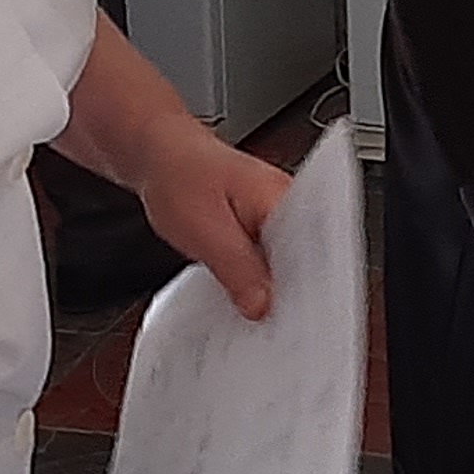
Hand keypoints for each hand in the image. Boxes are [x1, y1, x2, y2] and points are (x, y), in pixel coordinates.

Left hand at [134, 139, 290, 319]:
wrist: (158, 154)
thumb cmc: (178, 176)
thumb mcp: (206, 232)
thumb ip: (238, 270)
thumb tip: (262, 305)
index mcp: (284, 200)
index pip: (315, 253)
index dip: (307, 290)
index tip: (289, 316)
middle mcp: (286, 204)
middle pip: (303, 260)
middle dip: (288, 293)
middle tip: (266, 319)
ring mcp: (274, 212)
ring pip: (284, 261)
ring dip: (268, 286)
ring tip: (251, 308)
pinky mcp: (258, 222)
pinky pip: (266, 255)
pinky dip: (254, 275)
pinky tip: (240, 290)